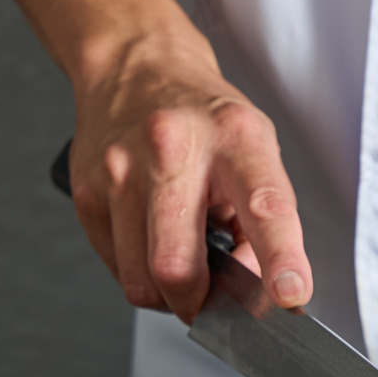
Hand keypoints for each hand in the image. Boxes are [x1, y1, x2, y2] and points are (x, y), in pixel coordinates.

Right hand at [68, 37, 311, 320]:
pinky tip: (157, 246)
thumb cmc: (208, 120)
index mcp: (235, 138)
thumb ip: (266, 222)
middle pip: (178, 263)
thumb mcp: (258, 153)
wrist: (137, 68)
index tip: (290, 295)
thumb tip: (259, 292)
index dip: (281, 258)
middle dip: (202, 305)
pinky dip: (144, 276)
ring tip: (190, 269)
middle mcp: (172, 149)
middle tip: (219, 308)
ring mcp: (121, 170)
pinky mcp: (87, 191)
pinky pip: (117, 267)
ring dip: (172, 296)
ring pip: (142, 277)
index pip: (265, 206)